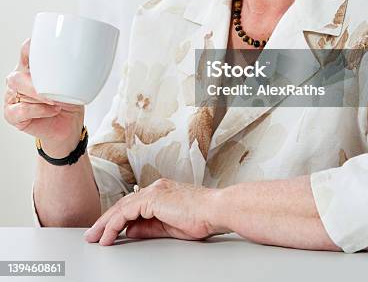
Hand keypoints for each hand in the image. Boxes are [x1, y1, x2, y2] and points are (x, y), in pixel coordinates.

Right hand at [3, 38, 83, 150]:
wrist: (69, 124)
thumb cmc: (68, 100)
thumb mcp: (73, 81)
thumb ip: (69, 68)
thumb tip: (78, 59)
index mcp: (32, 67)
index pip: (26, 50)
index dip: (31, 46)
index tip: (44, 46)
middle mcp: (20, 79)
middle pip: (18, 72)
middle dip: (36, 78)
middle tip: (54, 85)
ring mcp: (14, 96)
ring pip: (17, 87)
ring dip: (38, 94)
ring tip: (55, 100)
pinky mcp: (12, 114)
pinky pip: (20, 110)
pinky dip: (38, 110)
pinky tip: (52, 110)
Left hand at [83, 178, 226, 245]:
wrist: (216, 209)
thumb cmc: (202, 217)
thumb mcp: (170, 226)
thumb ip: (149, 227)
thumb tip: (132, 230)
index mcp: (161, 192)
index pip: (133, 205)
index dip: (117, 218)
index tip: (107, 232)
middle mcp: (155, 188)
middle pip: (123, 204)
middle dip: (106, 221)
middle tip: (93, 235)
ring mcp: (153, 191)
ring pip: (121, 207)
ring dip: (105, 223)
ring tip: (95, 238)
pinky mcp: (153, 198)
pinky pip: (126, 212)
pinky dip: (114, 224)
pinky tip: (108, 236)